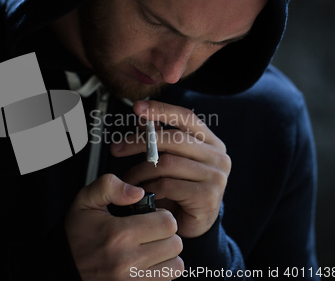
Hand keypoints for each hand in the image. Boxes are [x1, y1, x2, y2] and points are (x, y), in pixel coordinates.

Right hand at [65, 174, 183, 279]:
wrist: (63, 265)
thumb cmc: (76, 233)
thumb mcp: (86, 200)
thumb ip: (110, 186)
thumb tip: (138, 192)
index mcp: (118, 234)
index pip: (167, 223)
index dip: (161, 214)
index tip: (150, 216)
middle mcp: (127, 261)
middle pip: (175, 244)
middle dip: (166, 234)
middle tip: (150, 231)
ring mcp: (132, 280)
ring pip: (176, 265)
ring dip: (167, 254)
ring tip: (151, 247)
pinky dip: (161, 271)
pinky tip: (146, 262)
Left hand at [111, 100, 230, 238]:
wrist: (190, 226)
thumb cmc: (179, 190)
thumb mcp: (168, 160)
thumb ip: (158, 138)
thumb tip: (141, 117)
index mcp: (210, 142)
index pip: (186, 117)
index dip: (161, 110)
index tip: (138, 108)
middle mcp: (218, 157)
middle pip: (174, 139)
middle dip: (139, 141)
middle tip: (117, 148)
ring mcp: (216, 177)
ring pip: (167, 163)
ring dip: (140, 170)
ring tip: (128, 179)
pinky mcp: (208, 197)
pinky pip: (168, 186)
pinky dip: (149, 188)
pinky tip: (142, 193)